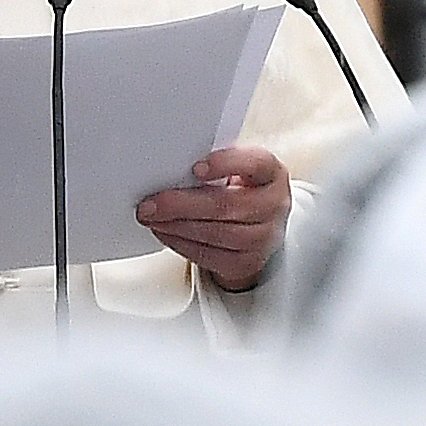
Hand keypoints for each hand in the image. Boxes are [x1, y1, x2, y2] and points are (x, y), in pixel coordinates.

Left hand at [138, 146, 290, 293]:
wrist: (256, 225)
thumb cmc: (240, 190)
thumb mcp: (235, 169)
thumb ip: (212, 164)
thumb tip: (170, 164)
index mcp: (271, 172)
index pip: (255, 163)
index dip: (226, 164)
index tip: (195, 167)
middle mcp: (273, 205)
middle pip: (229, 205)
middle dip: (184, 204)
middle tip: (152, 203)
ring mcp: (264, 237)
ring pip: (218, 234)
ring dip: (178, 226)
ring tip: (153, 217)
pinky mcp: (246, 262)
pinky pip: (210, 256)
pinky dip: (181, 243)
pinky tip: (165, 232)